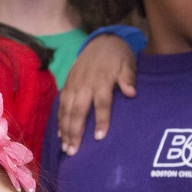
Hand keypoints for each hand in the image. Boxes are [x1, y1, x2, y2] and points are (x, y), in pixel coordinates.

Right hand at [57, 34, 136, 154]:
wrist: (102, 40)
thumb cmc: (118, 56)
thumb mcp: (128, 63)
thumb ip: (128, 77)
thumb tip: (132, 92)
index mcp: (102, 80)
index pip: (102, 103)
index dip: (101, 120)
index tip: (99, 138)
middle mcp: (84, 84)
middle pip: (78, 111)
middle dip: (75, 132)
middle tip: (73, 151)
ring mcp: (73, 84)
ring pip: (66, 110)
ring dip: (65, 130)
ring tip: (66, 148)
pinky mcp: (67, 85)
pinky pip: (61, 105)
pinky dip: (60, 120)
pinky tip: (60, 134)